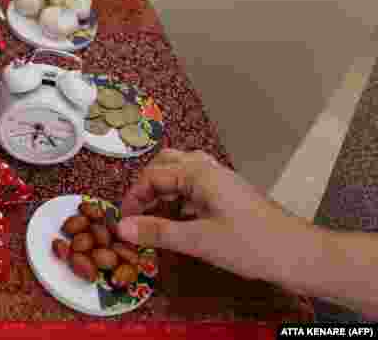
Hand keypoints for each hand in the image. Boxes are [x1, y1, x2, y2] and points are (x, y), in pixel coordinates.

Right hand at [117, 149, 306, 284]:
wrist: (301, 256)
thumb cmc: (251, 245)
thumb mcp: (199, 241)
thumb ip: (158, 232)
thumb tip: (120, 228)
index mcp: (199, 173)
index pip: (152, 175)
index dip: (133, 197)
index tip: (123, 223)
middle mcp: (209, 169)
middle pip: (166, 165)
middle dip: (146, 187)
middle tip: (137, 215)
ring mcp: (222, 181)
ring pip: (182, 174)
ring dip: (164, 191)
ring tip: (155, 217)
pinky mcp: (231, 196)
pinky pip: (196, 187)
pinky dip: (180, 200)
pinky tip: (179, 222)